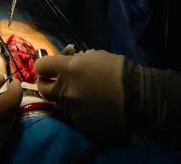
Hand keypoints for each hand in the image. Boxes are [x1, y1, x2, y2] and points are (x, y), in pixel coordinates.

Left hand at [38, 48, 180, 147]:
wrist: (140, 97)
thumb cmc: (120, 70)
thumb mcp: (96, 55)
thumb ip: (76, 59)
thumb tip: (67, 59)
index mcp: (68, 70)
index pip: (40, 67)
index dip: (44, 65)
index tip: (51, 66)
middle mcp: (66, 91)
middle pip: (43, 88)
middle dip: (48, 83)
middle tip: (58, 81)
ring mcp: (73, 110)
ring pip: (59, 104)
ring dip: (65, 98)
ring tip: (81, 95)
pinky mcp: (81, 125)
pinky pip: (73, 116)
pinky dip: (79, 111)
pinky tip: (92, 107)